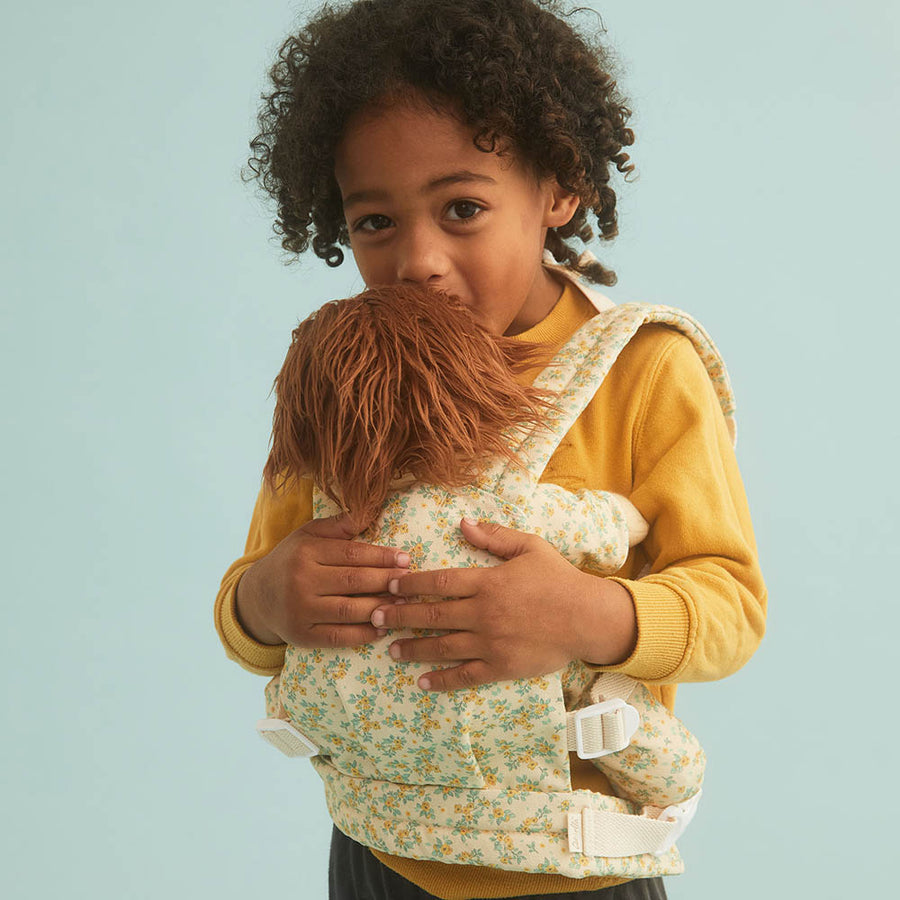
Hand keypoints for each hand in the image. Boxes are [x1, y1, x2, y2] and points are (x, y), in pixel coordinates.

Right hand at [235, 512, 411, 647]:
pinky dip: (363, 634)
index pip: (351, 554)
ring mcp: (300, 610)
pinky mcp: (301, 635)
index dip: (382, 557)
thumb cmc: (291, 561)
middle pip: (354, 581)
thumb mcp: (307, 536)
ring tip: (403, 604)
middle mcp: (301, 581)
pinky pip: (338, 636)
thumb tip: (369, 511)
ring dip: (381, 608)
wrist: (256, 597)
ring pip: (349, 610)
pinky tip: (382, 627)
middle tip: (410, 582)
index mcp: (306, 552)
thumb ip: (337, 526)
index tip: (405, 559)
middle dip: (387, 581)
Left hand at [370, 518, 636, 690]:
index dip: (410, 583)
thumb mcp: (530, 547)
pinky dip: (441, 680)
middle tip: (374, 618)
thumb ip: (494, 536)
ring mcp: (490, 642)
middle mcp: (483, 612)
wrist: (588, 617)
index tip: (388, 585)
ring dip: (412, 648)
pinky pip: (465, 675)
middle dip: (399, 616)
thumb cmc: (559, 579)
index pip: (439, 581)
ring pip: (441, 646)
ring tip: (390, 650)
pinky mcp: (501, 666)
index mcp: (487, 581)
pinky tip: (421, 682)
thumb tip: (463, 523)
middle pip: (431, 614)